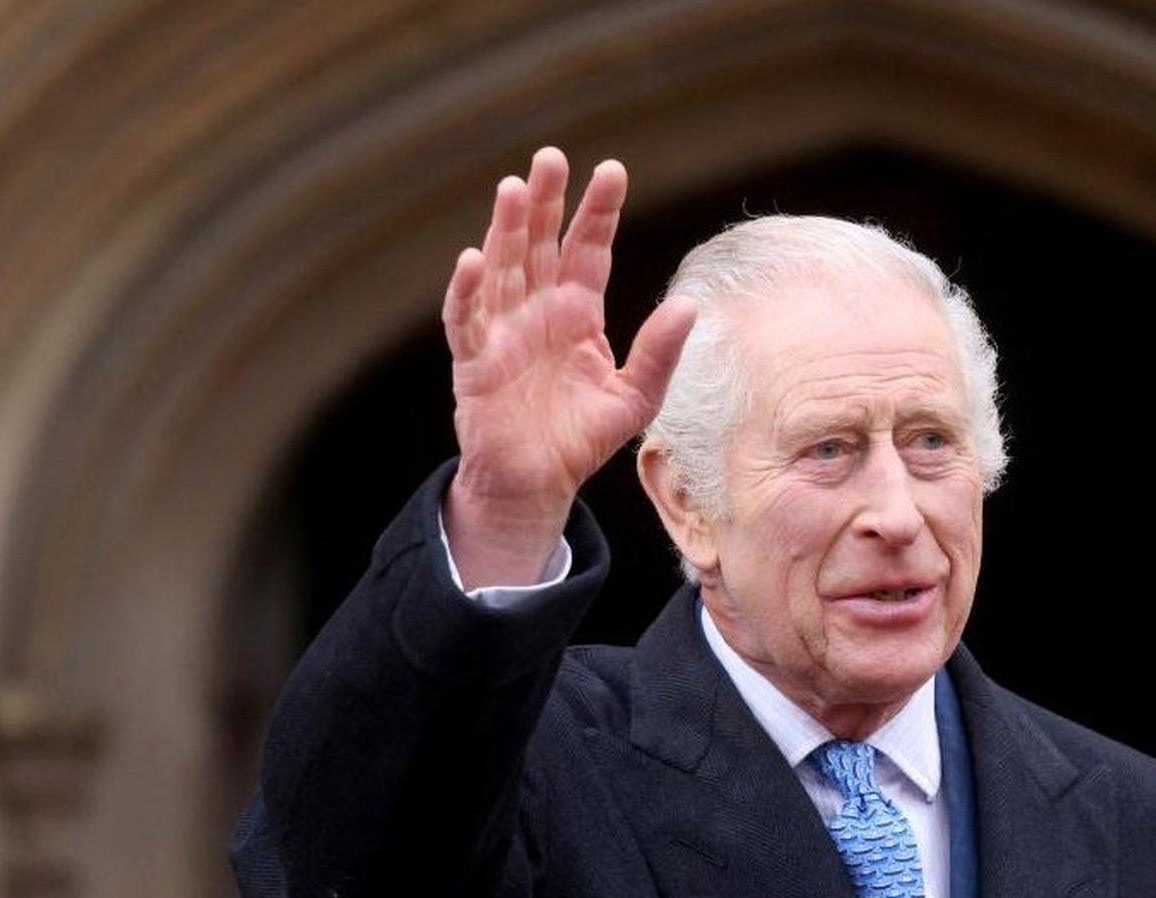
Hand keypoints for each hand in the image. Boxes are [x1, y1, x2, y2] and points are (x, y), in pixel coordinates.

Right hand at [441, 148, 696, 587]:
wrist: (537, 484)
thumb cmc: (581, 437)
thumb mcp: (635, 397)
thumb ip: (659, 353)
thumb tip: (689, 305)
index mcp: (578, 313)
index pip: (588, 250)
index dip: (598, 212)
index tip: (613, 170)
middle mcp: (538, 311)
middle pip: (539, 244)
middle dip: (545, 201)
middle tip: (551, 156)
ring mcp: (503, 332)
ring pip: (502, 269)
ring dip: (504, 229)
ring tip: (513, 187)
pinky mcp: (475, 362)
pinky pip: (466, 321)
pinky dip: (466, 292)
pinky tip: (472, 260)